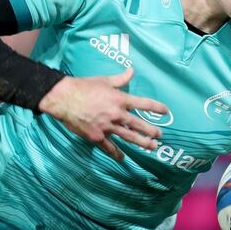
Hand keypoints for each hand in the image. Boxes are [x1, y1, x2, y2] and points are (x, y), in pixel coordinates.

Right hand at [38, 67, 167, 160]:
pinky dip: (117, 154)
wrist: (64, 98)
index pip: (144, 104)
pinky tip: (122, 158)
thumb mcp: (104, 80)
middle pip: (140, 125)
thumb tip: (132, 70)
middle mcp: (117, 114)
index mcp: (120, 99)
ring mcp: (108, 127)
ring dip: (142, 143)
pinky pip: (110, 148)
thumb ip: (120, 79)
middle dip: (152, 131)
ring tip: (152, 147)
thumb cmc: (84, 86)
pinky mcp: (97, 136)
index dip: (157, 108)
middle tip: (160, 135)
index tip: (166, 111)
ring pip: (129, 137)